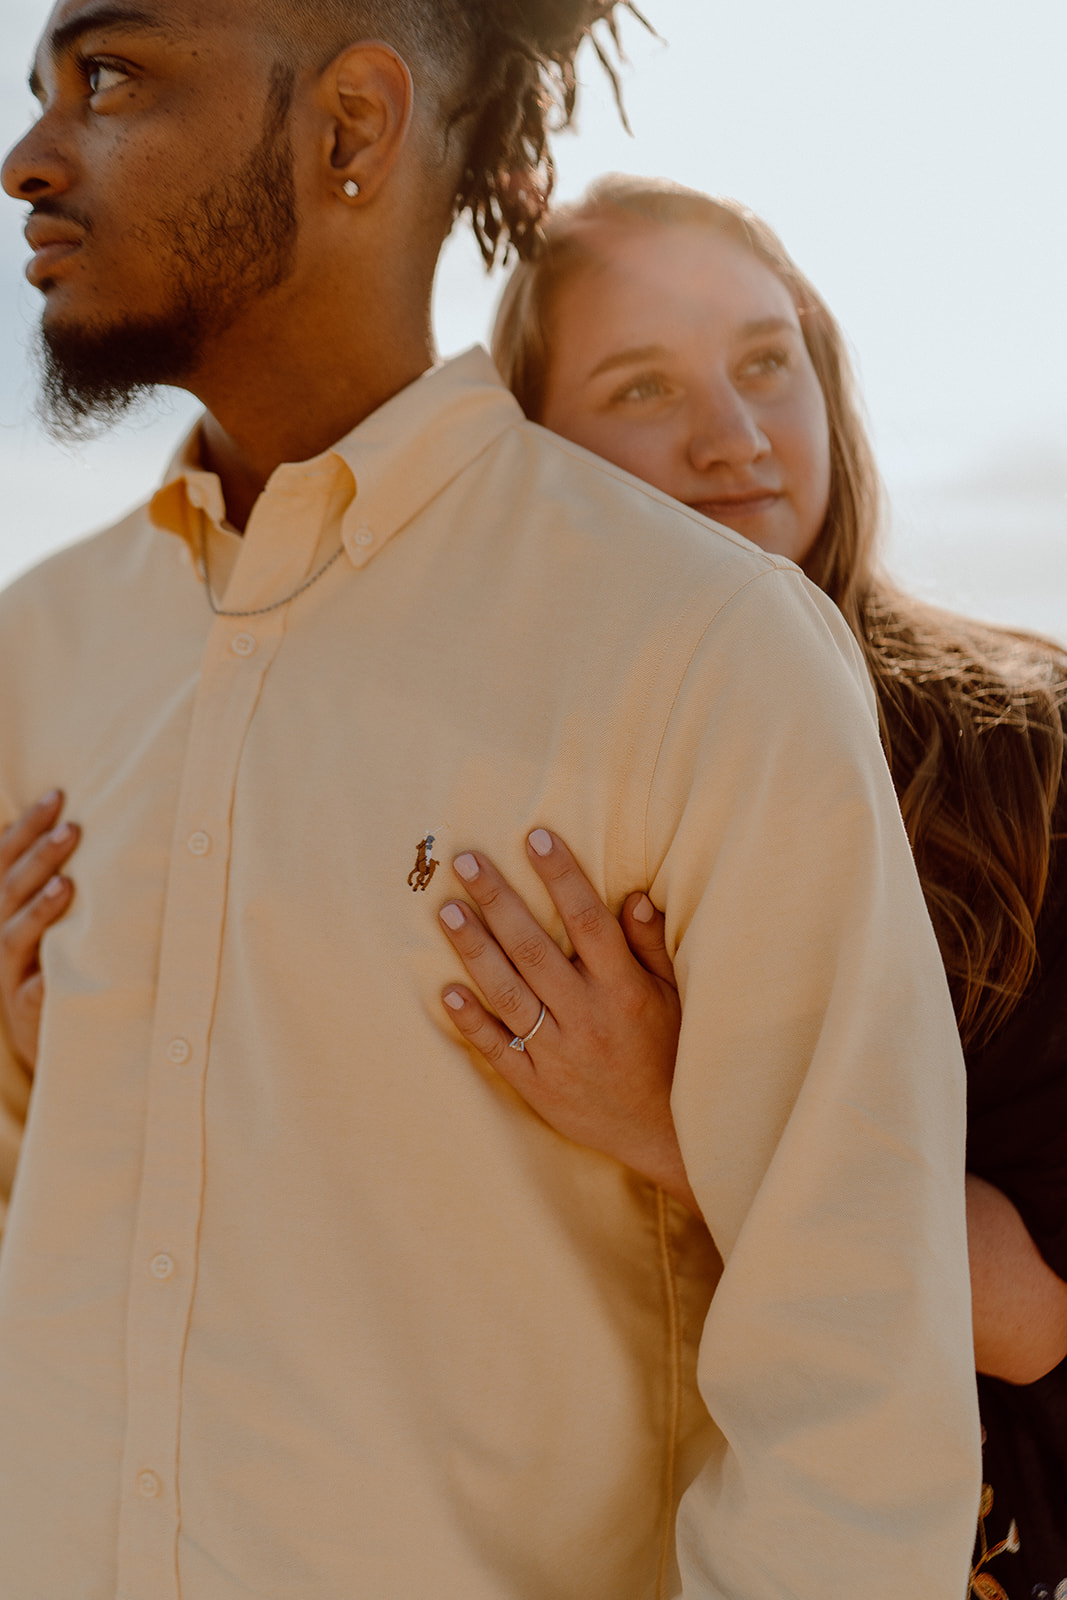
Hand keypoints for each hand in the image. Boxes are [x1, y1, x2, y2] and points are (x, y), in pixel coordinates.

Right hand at [0, 790, 78, 1070]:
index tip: (57, 793)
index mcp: (4, 903)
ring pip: (15, 931)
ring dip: (39, 905)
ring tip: (66, 882)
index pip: (7, 856)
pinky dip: (43, 970)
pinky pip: (33, 986)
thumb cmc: (57, 957)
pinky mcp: (27, 1004)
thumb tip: (85, 821)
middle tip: (71, 826)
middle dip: (38, 853)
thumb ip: (60, 874)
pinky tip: (58, 960)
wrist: (48, 1031)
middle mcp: (0, 930)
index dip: (27, 825)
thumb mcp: (55, 913)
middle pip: (11, 886)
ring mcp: (10, 969)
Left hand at [438, 828, 697, 1214]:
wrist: (665, 1136)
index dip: (561, 876)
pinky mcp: (538, 1087)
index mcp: (624, 989)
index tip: (534, 836)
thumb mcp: (674, 997)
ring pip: (508, 994)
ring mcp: (559, 1054)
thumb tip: (634, 895)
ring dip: (474, 950)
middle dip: (498, 901)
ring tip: (446, 911)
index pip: (588, 920)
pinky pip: (499, 1050)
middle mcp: (588, 1017)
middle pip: (534, 949)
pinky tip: (446, 991)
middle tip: (465, 862)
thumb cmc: (670, 1054)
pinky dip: (472, 1022)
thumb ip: (651, 947)